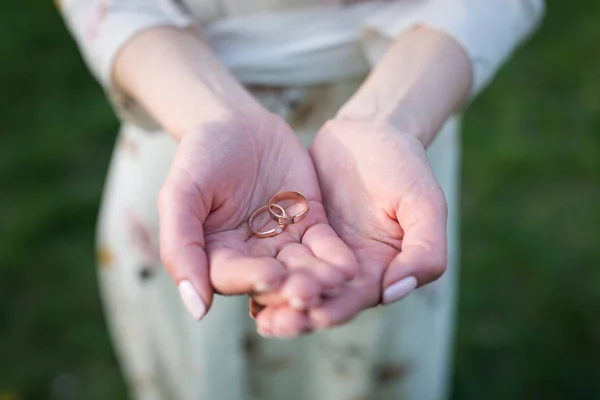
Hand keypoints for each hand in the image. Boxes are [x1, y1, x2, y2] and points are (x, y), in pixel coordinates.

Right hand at [158, 111, 357, 322]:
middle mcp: (251, 257)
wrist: (237, 122)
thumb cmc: (201, 156)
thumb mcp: (181, 193)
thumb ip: (180, 246)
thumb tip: (197, 310)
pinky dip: (335, 257)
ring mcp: (282, 242)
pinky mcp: (310, 225)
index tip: (271, 276)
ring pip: (302, 267)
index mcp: (216, 256)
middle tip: (310, 292)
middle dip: (291, 287)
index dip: (251, 279)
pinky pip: (324, 245)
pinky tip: (349, 267)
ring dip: (319, 277)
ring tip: (336, 281)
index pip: (232, 278)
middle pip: (273, 280)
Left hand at [254, 119, 446, 334]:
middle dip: (297, 314)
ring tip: (254, 312)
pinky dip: (264, 268)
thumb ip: (425, 249)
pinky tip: (243, 278)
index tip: (313, 315)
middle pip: (321, 299)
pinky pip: (278, 254)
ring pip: (296, 281)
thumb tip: (395, 291)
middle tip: (272, 325)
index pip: (356, 299)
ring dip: (276, 298)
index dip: (336, 309)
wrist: (371, 130)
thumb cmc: (405, 165)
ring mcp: (319, 252)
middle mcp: (347, 269)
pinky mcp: (296, 232)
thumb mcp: (425, 203)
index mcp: (380, 270)